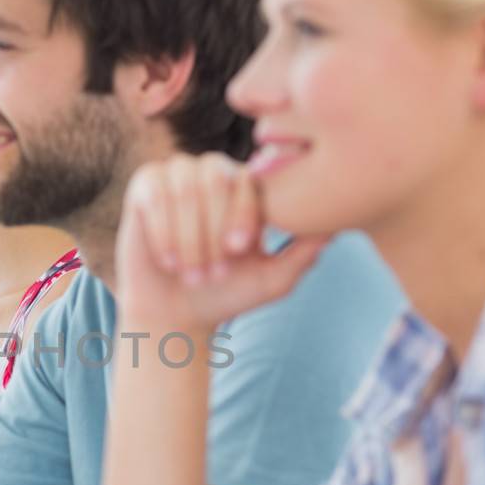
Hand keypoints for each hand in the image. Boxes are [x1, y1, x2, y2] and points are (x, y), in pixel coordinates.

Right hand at [116, 153, 327, 328]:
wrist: (177, 314)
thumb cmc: (228, 294)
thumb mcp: (274, 279)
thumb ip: (304, 252)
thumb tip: (339, 225)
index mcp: (247, 185)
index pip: (250, 181)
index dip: (243, 214)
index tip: (240, 252)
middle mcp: (214, 171)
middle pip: (215, 179)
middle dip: (213, 229)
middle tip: (213, 271)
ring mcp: (178, 173)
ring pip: (184, 189)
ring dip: (188, 237)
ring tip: (191, 272)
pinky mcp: (145, 185)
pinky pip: (154, 196)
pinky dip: (162, 233)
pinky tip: (168, 260)